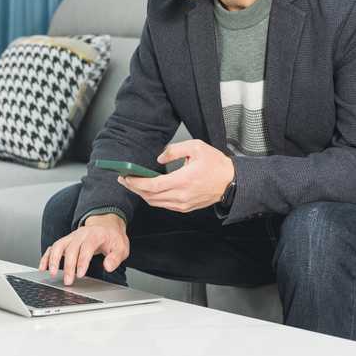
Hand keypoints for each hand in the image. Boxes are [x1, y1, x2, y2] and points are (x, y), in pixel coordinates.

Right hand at [39, 213, 128, 285]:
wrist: (106, 225)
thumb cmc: (113, 238)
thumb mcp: (121, 247)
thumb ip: (116, 257)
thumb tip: (108, 266)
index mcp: (95, 235)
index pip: (87, 248)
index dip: (82, 261)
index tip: (80, 275)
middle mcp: (81, 234)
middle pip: (71, 248)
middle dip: (68, 266)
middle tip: (68, 281)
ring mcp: (72, 237)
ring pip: (59, 246)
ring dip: (54, 260)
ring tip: (52, 274)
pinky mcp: (66, 241)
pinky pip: (53, 247)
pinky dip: (46, 257)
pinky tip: (43, 268)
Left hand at [119, 139, 234, 212]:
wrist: (231, 181)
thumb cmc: (216, 164)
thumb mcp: (196, 147)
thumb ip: (174, 150)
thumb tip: (159, 158)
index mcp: (183, 180)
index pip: (152, 185)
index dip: (136, 183)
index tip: (126, 177)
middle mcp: (181, 195)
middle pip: (150, 196)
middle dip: (135, 188)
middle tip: (125, 180)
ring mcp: (183, 204)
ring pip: (155, 203)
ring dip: (143, 194)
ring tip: (135, 184)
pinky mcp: (185, 207)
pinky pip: (164, 205)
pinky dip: (153, 198)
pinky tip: (150, 190)